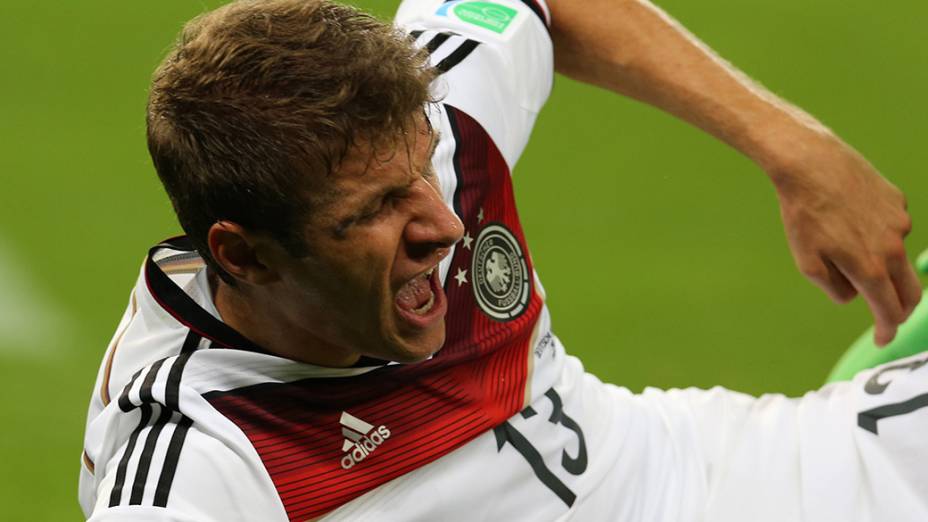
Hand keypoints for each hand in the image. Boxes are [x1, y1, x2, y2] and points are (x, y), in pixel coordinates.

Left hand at [770, 135, 920, 345]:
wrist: (811, 164)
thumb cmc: (803, 215)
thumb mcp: (808, 262)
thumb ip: (835, 287)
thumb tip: (853, 294)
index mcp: (870, 268)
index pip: (889, 310)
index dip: (887, 330)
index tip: (883, 340)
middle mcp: (893, 248)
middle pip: (909, 291)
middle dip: (900, 309)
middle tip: (886, 316)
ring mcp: (899, 223)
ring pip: (897, 256)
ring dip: (883, 265)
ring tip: (847, 247)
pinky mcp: (897, 202)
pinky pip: (889, 228)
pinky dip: (877, 233)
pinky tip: (852, 219)